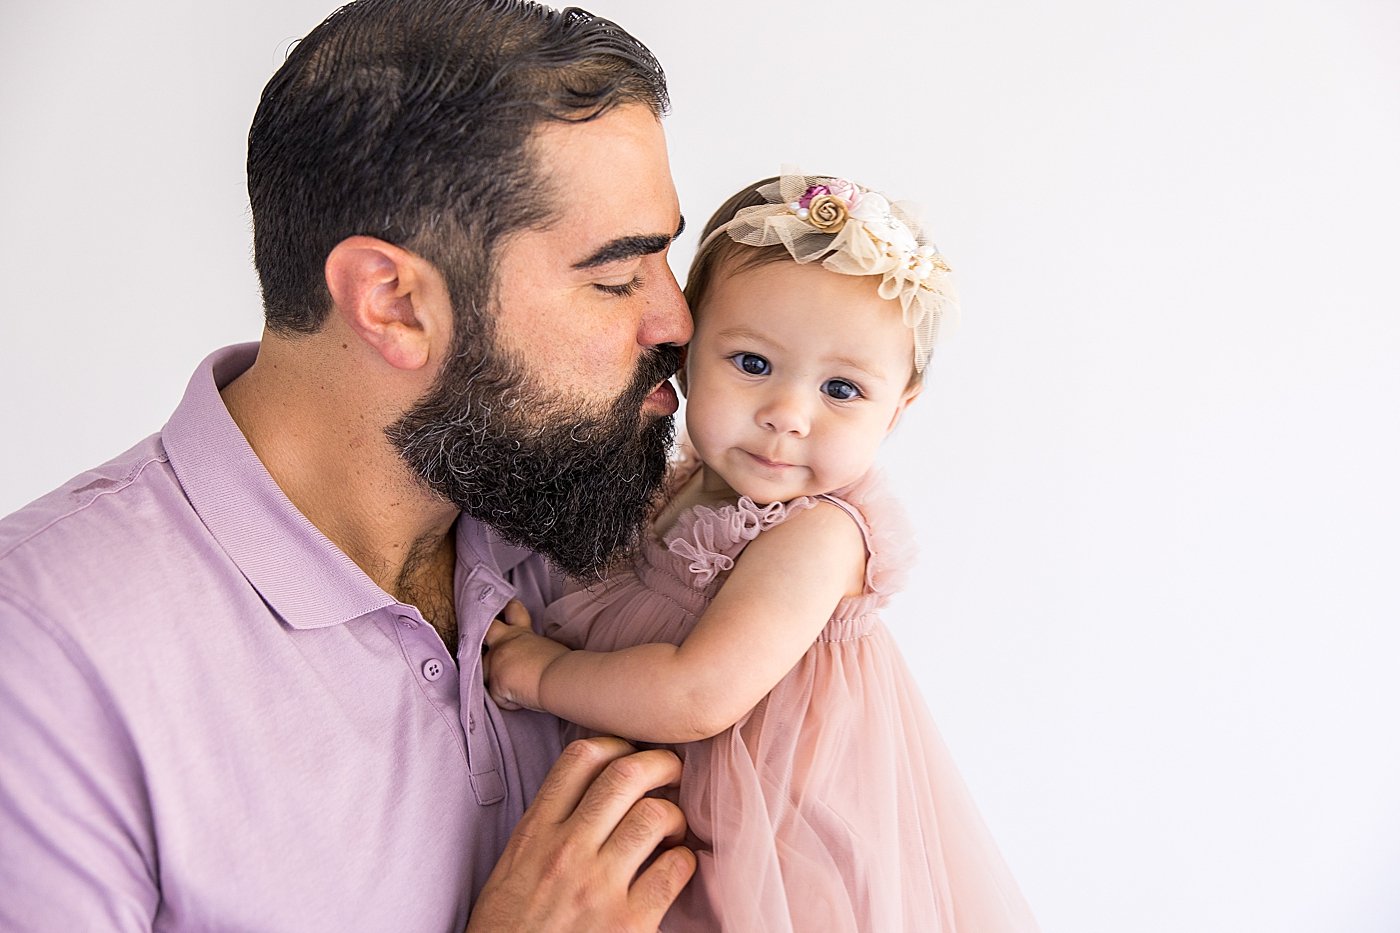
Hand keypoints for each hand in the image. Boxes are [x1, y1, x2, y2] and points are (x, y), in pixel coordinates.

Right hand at [466, 737, 695, 931]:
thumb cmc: (510, 931)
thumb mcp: (513, 869)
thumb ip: (547, 830)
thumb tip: (589, 796)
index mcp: (535, 834)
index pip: (580, 760)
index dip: (616, 745)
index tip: (629, 754)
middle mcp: (566, 851)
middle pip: (626, 775)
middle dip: (661, 764)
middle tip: (672, 772)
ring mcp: (599, 885)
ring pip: (655, 816)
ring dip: (674, 815)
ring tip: (673, 829)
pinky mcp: (628, 922)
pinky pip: (674, 870)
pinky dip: (685, 862)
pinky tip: (676, 868)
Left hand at [482, 599, 569, 710]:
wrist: (560, 676)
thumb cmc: (563, 665)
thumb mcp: (547, 648)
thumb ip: (530, 649)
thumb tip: (529, 663)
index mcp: (521, 633)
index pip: (513, 612)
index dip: (507, 609)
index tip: (507, 606)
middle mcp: (505, 642)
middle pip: (486, 630)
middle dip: (481, 632)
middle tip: (484, 636)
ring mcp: (496, 660)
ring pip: (484, 671)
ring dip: (496, 681)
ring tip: (518, 688)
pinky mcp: (494, 680)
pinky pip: (499, 697)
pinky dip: (511, 702)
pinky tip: (525, 699)